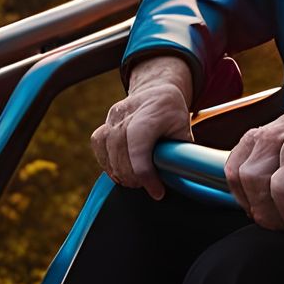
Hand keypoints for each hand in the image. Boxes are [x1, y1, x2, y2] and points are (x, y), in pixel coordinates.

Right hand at [92, 56, 193, 198]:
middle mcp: (128, 112)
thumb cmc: (172, 112)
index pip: (139, 148)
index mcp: (152, 112)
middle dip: (133, 177)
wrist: (157, 91)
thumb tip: (184, 176)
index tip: (157, 192)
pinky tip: (121, 172)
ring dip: (120, 173)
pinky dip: (108, 164)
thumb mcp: (184, 127)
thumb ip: (181, 150)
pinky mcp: (104, 124)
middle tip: (147, 186)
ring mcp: (113, 117)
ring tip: (135, 181)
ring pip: (107, 151)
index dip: (145, 174)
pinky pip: (99, 147)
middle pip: (121, 153)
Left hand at [223, 91, 283, 236]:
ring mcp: (282, 148)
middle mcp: (267, 138)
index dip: (240, 194)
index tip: (252, 206)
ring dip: (270, 213)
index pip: (234, 168)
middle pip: (242, 179)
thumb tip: (272, 185)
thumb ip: (276, 154)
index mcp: (262, 134)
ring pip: (257, 188)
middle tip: (270, 221)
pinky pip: (282, 193)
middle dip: (254, 206)